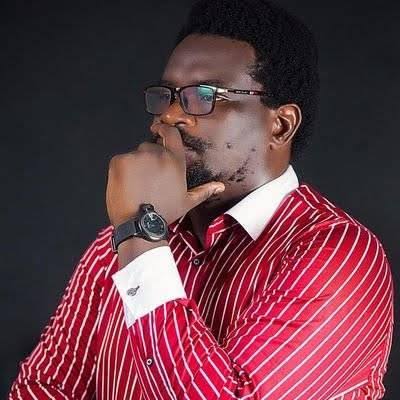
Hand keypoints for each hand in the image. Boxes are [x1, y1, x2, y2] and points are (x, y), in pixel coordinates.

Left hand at [106, 123, 224, 226]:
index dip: (164, 129)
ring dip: (135, 165)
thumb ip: (204, 190)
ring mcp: (137, 156)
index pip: (171, 134)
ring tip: (137, 185)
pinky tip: (126, 185)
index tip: (159, 129)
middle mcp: (157, 154)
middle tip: (147, 178)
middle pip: (150, 147)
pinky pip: (121, 160)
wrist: (140, 224)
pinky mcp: (120, 160)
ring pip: (135, 154)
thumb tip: (219, 186)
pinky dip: (122, 170)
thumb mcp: (187, 202)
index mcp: (175, 161)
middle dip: (149, 159)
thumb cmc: (164, 213)